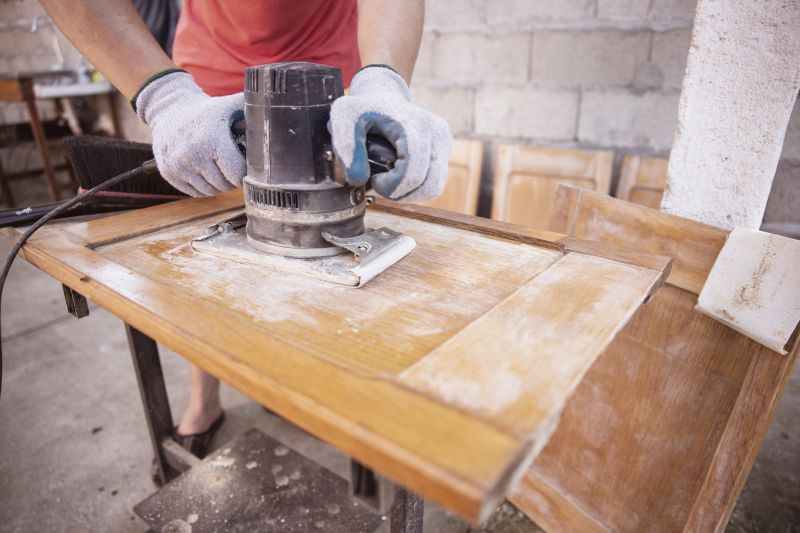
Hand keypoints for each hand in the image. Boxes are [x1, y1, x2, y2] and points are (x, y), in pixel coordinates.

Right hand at [135, 71, 244, 196]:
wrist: (168, 110)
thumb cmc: (207, 112)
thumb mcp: (229, 106)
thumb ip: (254, 110)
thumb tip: (279, 113)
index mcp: (212, 139)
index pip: (237, 174)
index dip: (244, 172)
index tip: (245, 164)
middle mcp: (193, 154)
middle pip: (225, 185)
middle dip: (232, 178)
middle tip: (232, 166)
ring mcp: (178, 166)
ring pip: (210, 191)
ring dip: (218, 184)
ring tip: (218, 167)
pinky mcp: (168, 174)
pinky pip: (195, 193)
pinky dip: (203, 187)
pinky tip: (204, 171)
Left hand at [330, 66, 451, 201]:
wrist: (383, 96)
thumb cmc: (363, 107)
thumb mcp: (344, 117)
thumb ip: (347, 148)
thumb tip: (359, 179)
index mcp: (415, 126)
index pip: (412, 174)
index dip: (390, 186)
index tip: (374, 178)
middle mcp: (436, 133)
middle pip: (426, 186)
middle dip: (400, 193)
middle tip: (381, 182)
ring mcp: (443, 142)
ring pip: (433, 188)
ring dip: (408, 193)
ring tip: (390, 180)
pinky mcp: (444, 149)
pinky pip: (435, 182)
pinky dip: (416, 187)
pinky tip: (399, 176)